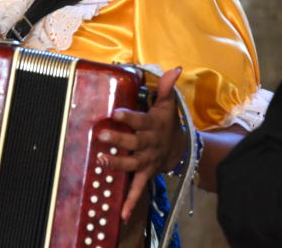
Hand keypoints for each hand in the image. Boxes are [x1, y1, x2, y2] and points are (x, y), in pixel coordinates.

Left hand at [97, 67, 185, 220]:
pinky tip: (122, 214)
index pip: (139, 120)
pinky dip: (130, 202)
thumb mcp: (168, 104)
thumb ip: (167, 87)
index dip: (128, 116)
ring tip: (101, 160)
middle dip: (118, 139)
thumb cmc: (166, 122)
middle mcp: (148, 145)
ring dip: (117, 164)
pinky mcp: (145, 174)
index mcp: (151, 126)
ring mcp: (146, 161)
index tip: (115, 111)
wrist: (180, 148)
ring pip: (131, 164)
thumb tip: (176, 68)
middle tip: (102, 134)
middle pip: (133, 143)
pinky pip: (138, 189)